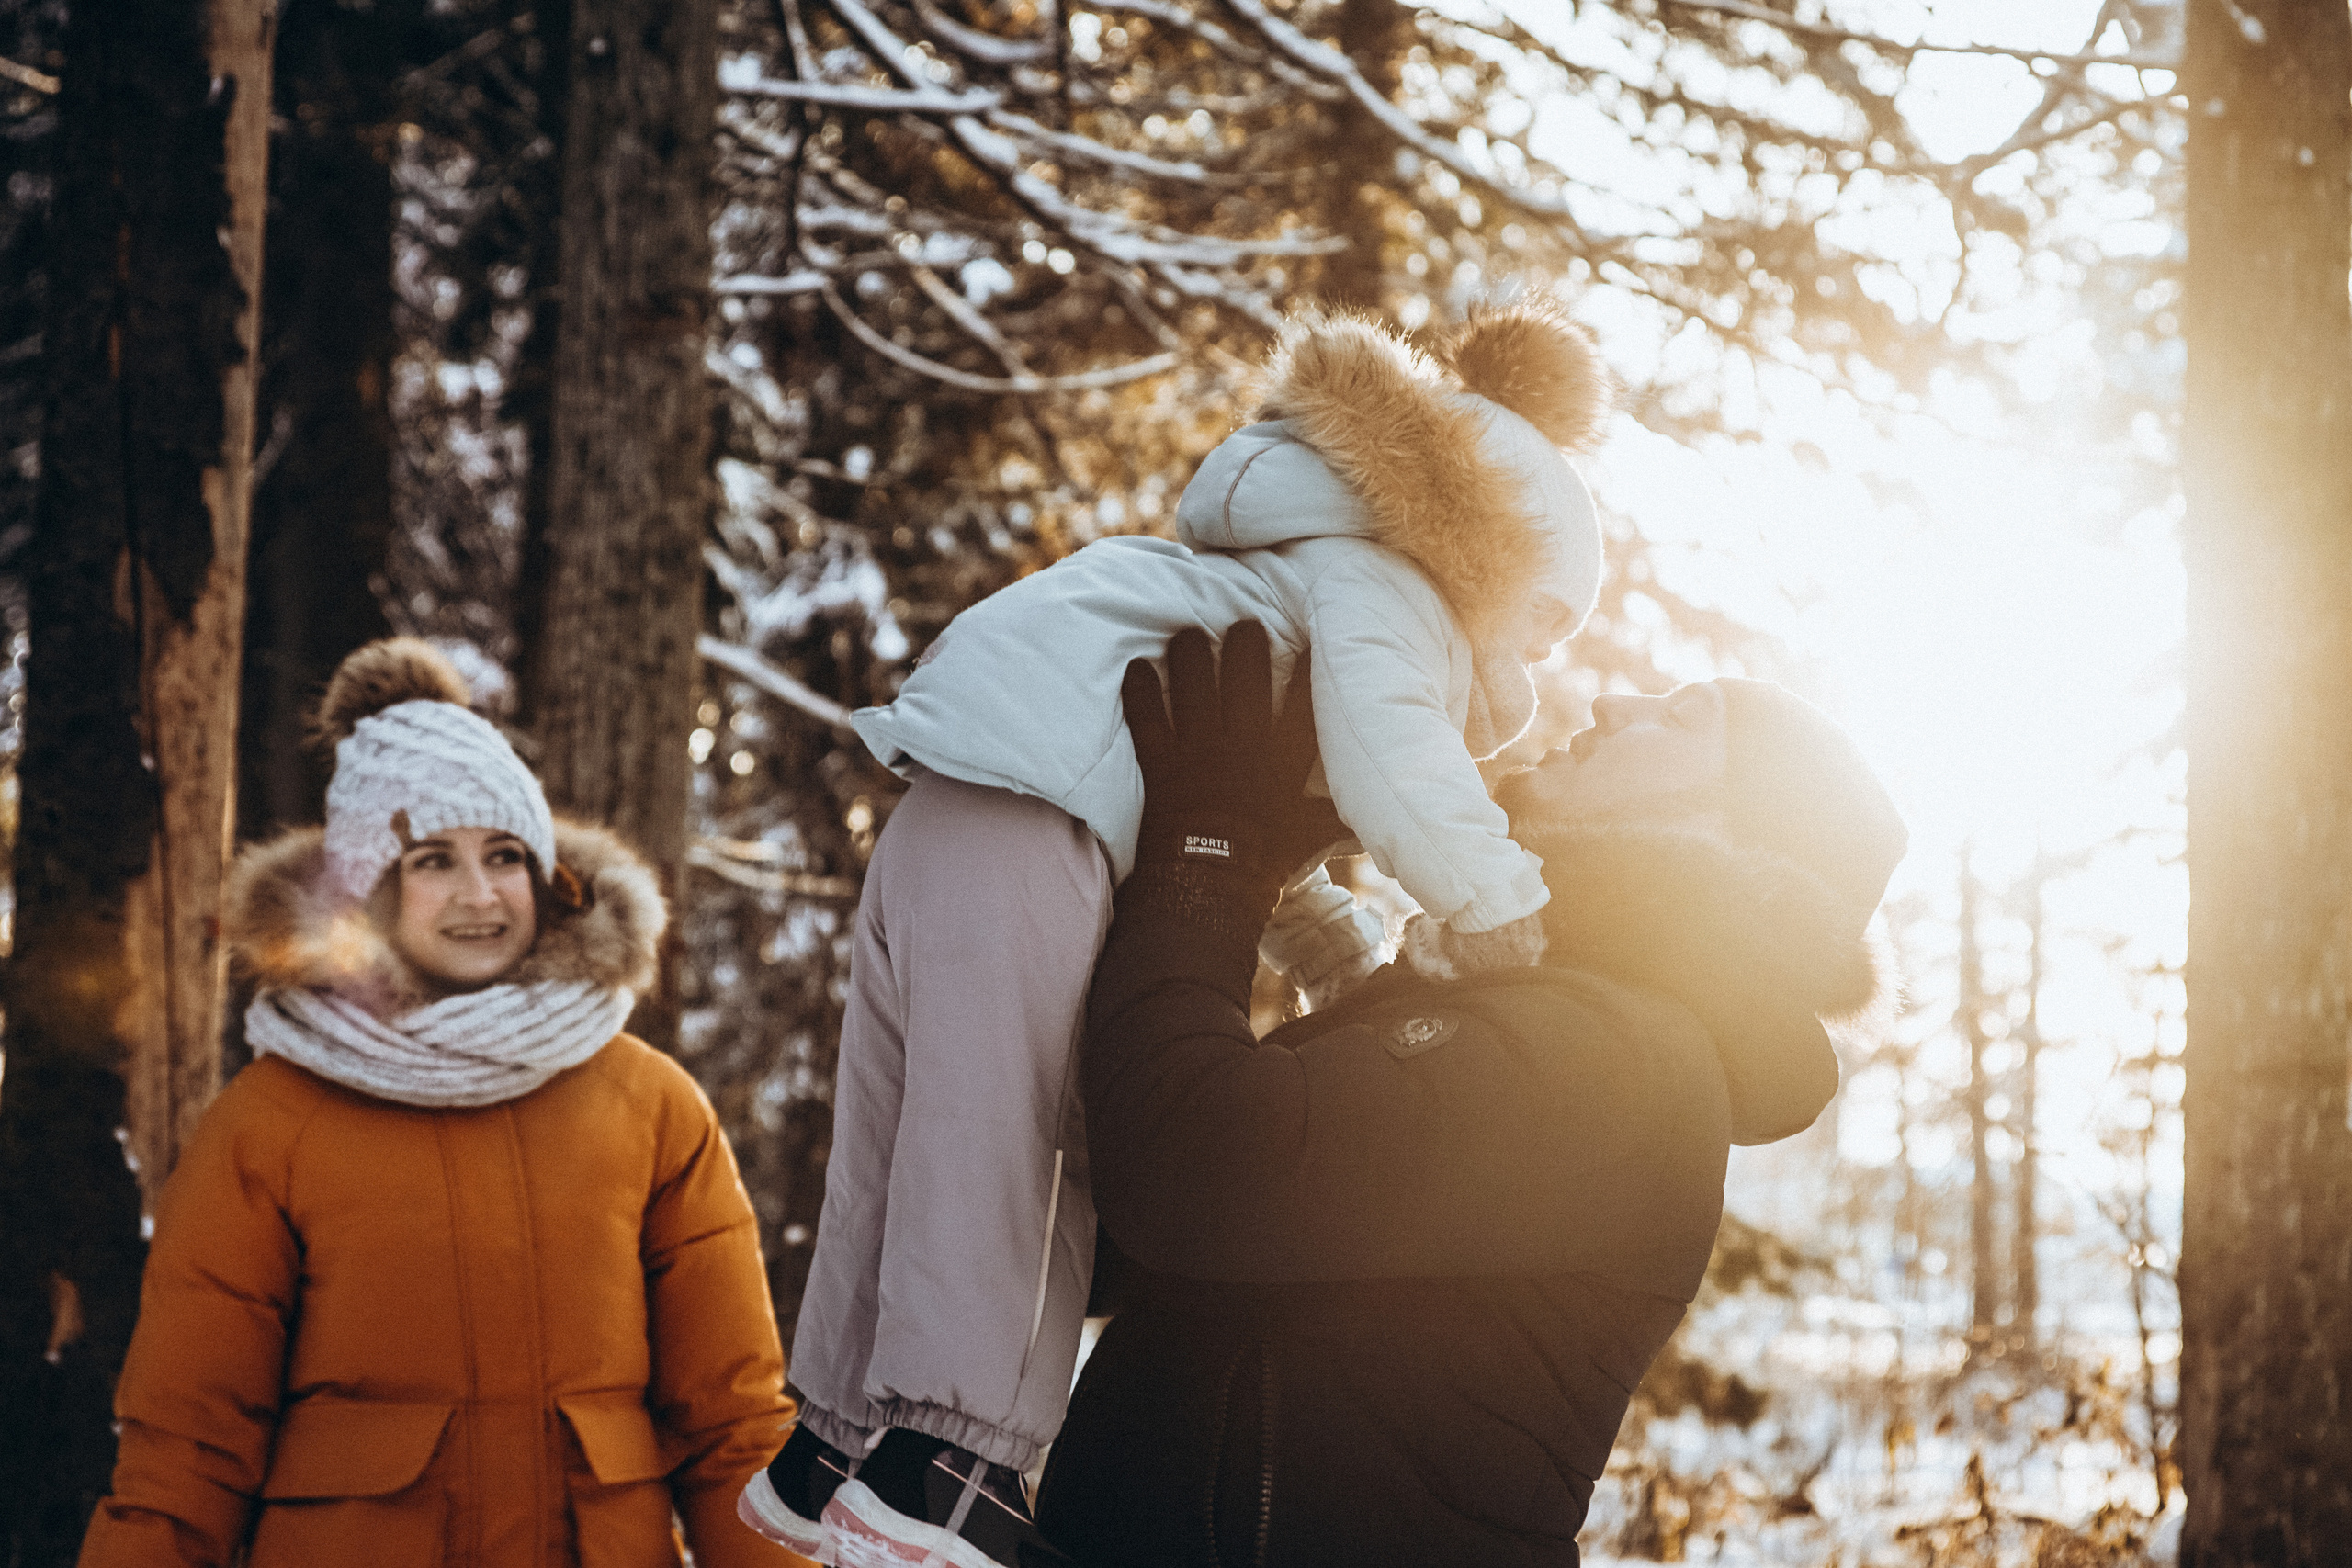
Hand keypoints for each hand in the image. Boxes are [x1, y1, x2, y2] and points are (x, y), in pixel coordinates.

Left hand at [1121, 622, 1332, 910]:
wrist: (1209, 890)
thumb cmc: (1264, 867)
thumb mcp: (1309, 839)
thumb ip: (1335, 820)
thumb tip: (1370, 825)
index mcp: (1283, 760)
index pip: (1302, 702)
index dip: (1306, 667)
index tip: (1310, 640)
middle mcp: (1242, 745)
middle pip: (1245, 677)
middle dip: (1244, 643)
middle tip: (1243, 624)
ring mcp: (1199, 751)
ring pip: (1193, 685)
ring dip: (1189, 654)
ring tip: (1187, 634)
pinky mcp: (1162, 764)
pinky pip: (1147, 717)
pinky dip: (1139, 692)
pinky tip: (1136, 668)